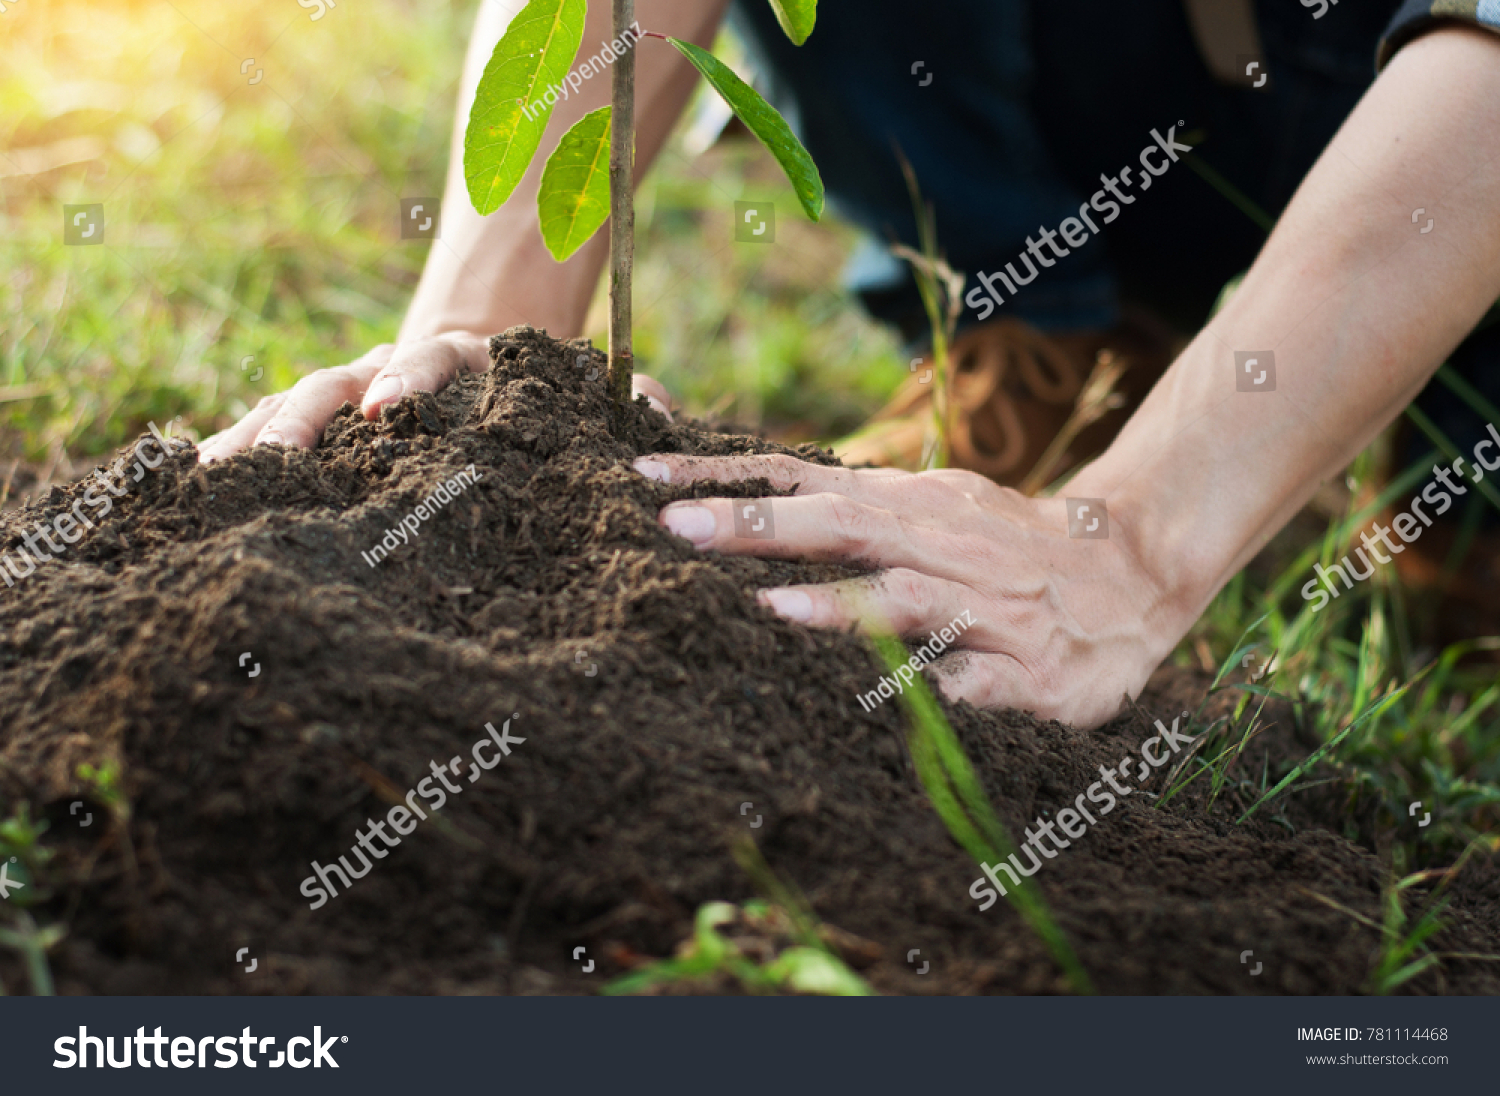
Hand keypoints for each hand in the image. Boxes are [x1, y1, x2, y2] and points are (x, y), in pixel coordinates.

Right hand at [198, 332, 673, 461]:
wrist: (482, 345)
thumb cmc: (539, 385)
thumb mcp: (583, 386)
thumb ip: (623, 398)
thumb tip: (662, 419)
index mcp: (456, 363)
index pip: (428, 364)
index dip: (409, 382)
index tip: (391, 409)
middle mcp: (388, 373)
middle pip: (335, 387)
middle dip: (303, 422)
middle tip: (274, 461)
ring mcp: (346, 395)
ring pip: (287, 410)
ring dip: (251, 445)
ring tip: (210, 486)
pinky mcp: (320, 423)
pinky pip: (266, 432)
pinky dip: (231, 455)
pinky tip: (189, 496)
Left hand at [631, 453, 1191, 729]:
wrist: (1137, 568)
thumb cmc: (1004, 542)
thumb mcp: (927, 503)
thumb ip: (844, 500)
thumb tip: (747, 484)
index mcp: (909, 506)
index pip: (803, 479)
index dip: (726, 476)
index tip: (647, 476)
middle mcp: (941, 545)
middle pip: (844, 527)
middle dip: (759, 527)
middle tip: (677, 529)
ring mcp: (988, 608)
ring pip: (909, 601)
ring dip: (842, 608)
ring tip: (772, 613)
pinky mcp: (1034, 672)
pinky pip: (986, 685)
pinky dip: (952, 691)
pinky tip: (918, 707)